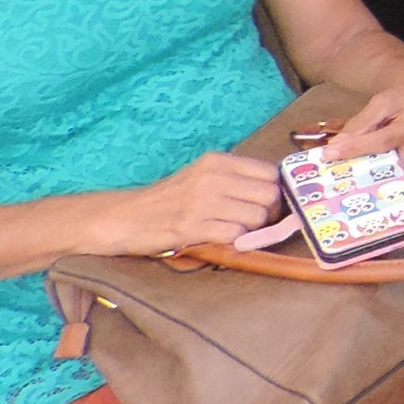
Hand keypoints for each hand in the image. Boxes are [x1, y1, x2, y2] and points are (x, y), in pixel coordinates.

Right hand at [91, 153, 288, 256]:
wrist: (126, 217)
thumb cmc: (171, 199)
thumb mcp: (203, 175)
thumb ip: (236, 178)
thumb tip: (276, 190)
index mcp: (217, 161)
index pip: (270, 172)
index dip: (275, 191)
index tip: (268, 204)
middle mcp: (212, 177)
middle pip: (270, 196)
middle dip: (269, 214)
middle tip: (255, 223)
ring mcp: (201, 202)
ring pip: (257, 217)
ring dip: (253, 230)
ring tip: (236, 231)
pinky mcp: (191, 227)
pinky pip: (235, 235)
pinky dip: (236, 241)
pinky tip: (222, 239)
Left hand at [319, 79, 403, 178]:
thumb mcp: (383, 101)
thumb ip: (361, 122)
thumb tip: (337, 145)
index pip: (384, 139)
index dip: (355, 148)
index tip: (330, 153)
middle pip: (393, 164)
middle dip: (366, 172)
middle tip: (339, 172)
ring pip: (396, 173)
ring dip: (373, 174)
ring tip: (349, 172)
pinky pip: (400, 172)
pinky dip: (383, 171)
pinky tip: (366, 169)